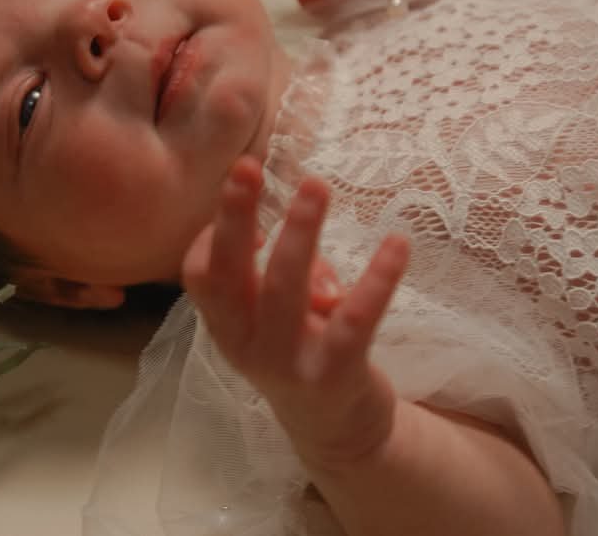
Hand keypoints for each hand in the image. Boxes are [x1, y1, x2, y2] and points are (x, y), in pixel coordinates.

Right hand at [182, 156, 410, 466]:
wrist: (337, 433)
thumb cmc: (301, 351)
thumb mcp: (276, 315)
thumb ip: (278, 273)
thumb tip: (294, 232)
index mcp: (225, 325)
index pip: (199, 272)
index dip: (216, 231)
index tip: (248, 197)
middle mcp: (245, 344)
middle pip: (227, 273)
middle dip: (235, 216)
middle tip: (246, 165)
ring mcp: (287, 361)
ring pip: (286, 288)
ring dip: (300, 232)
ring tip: (315, 186)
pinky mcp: (334, 373)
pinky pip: (357, 318)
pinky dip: (378, 278)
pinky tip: (398, 243)